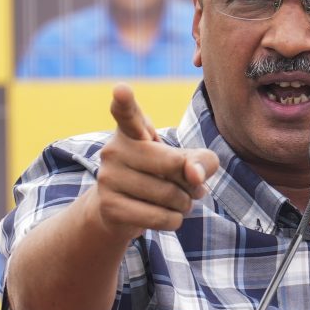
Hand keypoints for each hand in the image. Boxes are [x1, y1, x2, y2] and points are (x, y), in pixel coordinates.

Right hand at [90, 84, 219, 241]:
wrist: (120, 210)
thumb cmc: (159, 175)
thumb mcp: (184, 160)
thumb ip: (201, 159)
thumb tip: (194, 175)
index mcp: (132, 129)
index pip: (127, 112)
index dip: (125, 100)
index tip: (122, 89)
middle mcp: (114, 149)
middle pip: (173, 164)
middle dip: (190, 181)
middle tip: (189, 186)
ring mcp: (107, 178)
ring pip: (169, 195)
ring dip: (185, 204)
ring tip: (178, 202)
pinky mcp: (109, 207)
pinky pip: (160, 217)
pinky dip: (174, 220)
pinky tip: (168, 216)